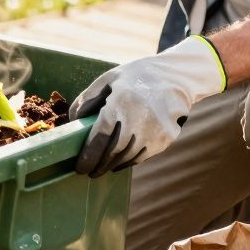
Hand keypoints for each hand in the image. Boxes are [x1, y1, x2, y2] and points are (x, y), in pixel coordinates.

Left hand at [70, 35, 225, 176]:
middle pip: (113, 152)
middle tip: (88, 172)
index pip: (100, 136)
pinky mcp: (165, 139)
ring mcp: (154, 132)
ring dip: (112, 165)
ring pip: (128, 157)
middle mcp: (138, 120)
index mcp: (121, 103)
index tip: (79, 167)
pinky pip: (142, 156)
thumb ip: (88, 99)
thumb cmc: (136, 77)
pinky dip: (128, 162)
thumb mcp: (109, 79)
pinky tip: (118, 161)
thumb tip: (73, 121)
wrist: (176, 77)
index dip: (88, 155)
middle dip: (98, 165)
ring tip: (101, 168)